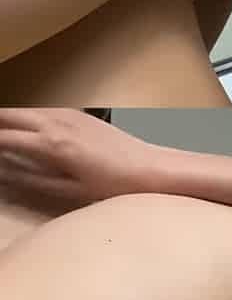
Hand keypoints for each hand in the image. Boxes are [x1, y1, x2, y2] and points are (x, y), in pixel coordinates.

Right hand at [0, 109, 163, 200]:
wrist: (150, 168)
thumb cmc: (112, 186)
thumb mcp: (68, 190)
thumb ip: (32, 179)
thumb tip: (4, 171)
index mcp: (50, 144)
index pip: (2, 138)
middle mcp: (56, 123)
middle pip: (9, 115)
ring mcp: (69, 115)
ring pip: (25, 109)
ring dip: (7, 117)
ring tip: (1, 130)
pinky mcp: (81, 114)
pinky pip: (42, 109)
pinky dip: (25, 114)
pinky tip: (22, 123)